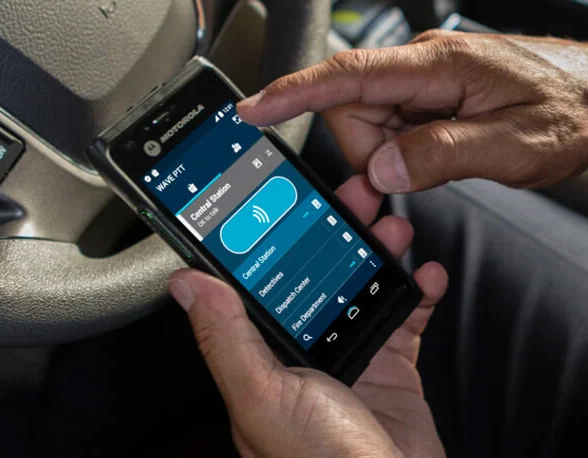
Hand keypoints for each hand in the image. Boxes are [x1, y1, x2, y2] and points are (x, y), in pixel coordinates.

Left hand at [168, 175, 447, 457]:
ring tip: (393, 226)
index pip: (262, 278)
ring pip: (360, 285)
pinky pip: (403, 317)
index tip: (286, 198)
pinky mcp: (389, 365)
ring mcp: (347, 354)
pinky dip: (417, 292)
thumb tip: (187, 284)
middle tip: (354, 196)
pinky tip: (425, 274)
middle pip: (316, 271)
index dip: (273, 234)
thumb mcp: (263, 396)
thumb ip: (226, 339)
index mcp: (262, 352)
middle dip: (336, 229)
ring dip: (378, 252)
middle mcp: (302, 348)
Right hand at [237, 31, 587, 192]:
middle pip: (349, 108)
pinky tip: (433, 154)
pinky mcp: (426, 100)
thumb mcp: (513, 145)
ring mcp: (423, 85)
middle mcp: (422, 70)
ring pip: (367, 124)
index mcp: (438, 68)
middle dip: (367, 150)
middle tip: (409, 169)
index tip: (255, 109)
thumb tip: (384, 168)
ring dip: (388, 154)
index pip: (347, 75)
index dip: (294, 92)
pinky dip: (400, 151)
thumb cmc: (570, 111)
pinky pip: (389, 128)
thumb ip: (443, 156)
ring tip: (437, 159)